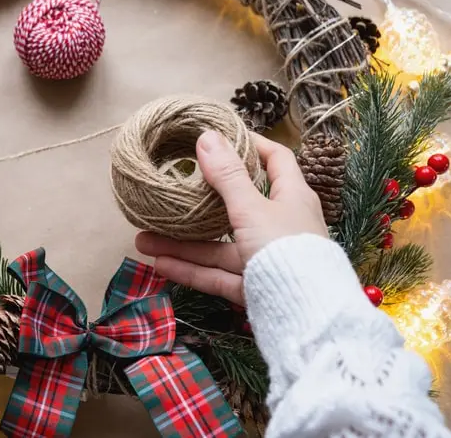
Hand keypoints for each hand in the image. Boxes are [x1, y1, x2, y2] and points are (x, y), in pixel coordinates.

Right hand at [136, 130, 326, 304]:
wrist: (306, 314)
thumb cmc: (286, 247)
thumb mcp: (252, 207)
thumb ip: (227, 175)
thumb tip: (207, 136)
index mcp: (292, 197)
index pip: (276, 160)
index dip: (252, 146)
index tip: (222, 137)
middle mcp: (279, 225)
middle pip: (234, 208)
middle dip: (197, 204)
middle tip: (170, 193)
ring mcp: (264, 258)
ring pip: (218, 247)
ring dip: (182, 244)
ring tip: (144, 240)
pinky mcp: (253, 286)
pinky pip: (217, 274)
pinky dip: (191, 270)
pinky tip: (160, 265)